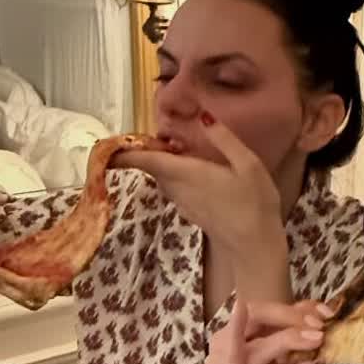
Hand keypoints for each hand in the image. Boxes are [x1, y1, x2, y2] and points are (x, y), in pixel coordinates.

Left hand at [116, 121, 282, 261]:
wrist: (254, 248)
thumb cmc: (255, 204)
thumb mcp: (248, 164)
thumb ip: (224, 139)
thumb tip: (203, 116)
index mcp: (188, 173)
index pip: (147, 160)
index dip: (125, 152)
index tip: (109, 144)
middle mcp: (178, 189)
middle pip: (152, 168)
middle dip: (144, 153)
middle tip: (145, 136)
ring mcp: (182, 203)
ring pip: (162, 179)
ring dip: (159, 164)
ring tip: (169, 147)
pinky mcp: (190, 212)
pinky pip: (173, 188)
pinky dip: (171, 175)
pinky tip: (189, 169)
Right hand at [202, 298, 333, 363]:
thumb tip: (330, 343)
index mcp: (249, 341)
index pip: (273, 312)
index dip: (300, 308)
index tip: (328, 313)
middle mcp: (232, 343)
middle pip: (260, 314)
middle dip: (293, 316)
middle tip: (321, 325)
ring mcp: (223, 358)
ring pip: (254, 334)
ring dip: (286, 333)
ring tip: (315, 338)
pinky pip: (227, 351)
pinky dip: (234, 330)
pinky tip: (239, 311)